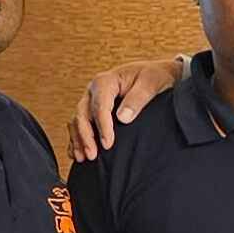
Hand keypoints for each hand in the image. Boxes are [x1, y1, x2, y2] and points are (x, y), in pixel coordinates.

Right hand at [70, 55, 186, 162]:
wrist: (156, 74)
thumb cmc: (153, 76)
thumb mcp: (151, 83)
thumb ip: (137, 99)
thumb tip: (123, 118)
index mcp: (106, 81)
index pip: (100, 106)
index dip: (102, 126)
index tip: (108, 144)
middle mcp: (94, 90)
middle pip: (83, 114)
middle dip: (86, 136)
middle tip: (92, 155)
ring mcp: (91, 101)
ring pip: (78, 121)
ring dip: (79, 140)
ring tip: (83, 158)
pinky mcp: (93, 110)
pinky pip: (80, 125)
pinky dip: (77, 139)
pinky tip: (78, 154)